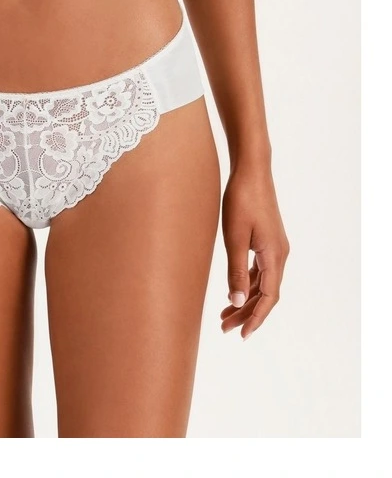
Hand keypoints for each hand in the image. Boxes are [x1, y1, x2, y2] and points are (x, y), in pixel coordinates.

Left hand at [220, 162, 289, 339]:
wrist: (252, 170)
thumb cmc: (241, 199)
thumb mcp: (235, 237)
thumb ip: (237, 270)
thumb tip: (237, 302)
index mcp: (275, 255)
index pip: (268, 297)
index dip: (255, 318)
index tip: (241, 335)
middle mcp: (280, 254)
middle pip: (266, 293)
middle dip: (247, 313)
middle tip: (224, 328)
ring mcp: (275, 246)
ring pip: (263, 282)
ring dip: (246, 299)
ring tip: (225, 314)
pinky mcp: (268, 239)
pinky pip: (262, 270)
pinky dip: (249, 283)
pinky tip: (236, 289)